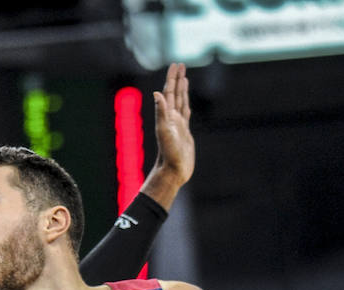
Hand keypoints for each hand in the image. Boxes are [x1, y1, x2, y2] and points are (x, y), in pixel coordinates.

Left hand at [151, 63, 193, 195]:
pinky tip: (186, 103)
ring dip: (182, 90)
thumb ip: (161, 112)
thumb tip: (157, 93)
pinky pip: (186, 115)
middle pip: (175, 93)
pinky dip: (186, 105)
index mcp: (167, 115)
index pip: (169, 92)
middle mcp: (172, 118)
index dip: (172, 78)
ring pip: (180, 102)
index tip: (176, 65)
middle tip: (181, 65)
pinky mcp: (184, 133)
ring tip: (184, 78)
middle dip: (178, 79)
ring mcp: (178, 125)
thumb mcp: (164, 131)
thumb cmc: (168, 154)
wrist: (173, 171)